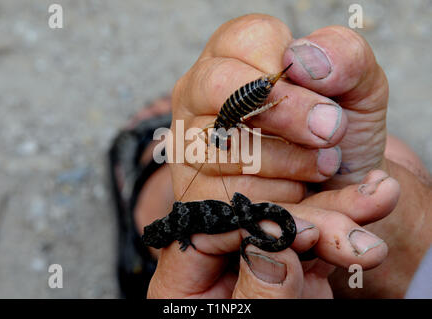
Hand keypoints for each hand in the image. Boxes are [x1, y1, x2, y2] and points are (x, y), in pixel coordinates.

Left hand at [148, 169, 397, 297]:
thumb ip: (256, 293)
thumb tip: (275, 250)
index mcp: (184, 275)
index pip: (207, 229)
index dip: (254, 223)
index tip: (299, 228)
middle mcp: (220, 258)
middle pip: (256, 221)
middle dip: (310, 222)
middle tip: (348, 230)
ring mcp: (256, 259)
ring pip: (293, 225)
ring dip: (339, 216)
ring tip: (378, 198)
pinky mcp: (289, 266)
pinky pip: (315, 242)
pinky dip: (345, 231)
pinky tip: (370, 201)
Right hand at [169, 14, 347, 204]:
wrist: (336, 188)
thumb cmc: (336, 130)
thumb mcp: (358, 88)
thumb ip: (345, 58)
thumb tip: (302, 60)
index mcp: (233, 54)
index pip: (246, 40)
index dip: (290, 74)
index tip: (327, 105)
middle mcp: (198, 93)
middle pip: (220, 87)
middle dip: (285, 114)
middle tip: (330, 134)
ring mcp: (188, 140)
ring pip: (224, 144)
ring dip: (288, 162)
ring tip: (322, 166)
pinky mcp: (193, 188)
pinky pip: (230, 193)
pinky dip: (276, 197)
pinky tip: (297, 192)